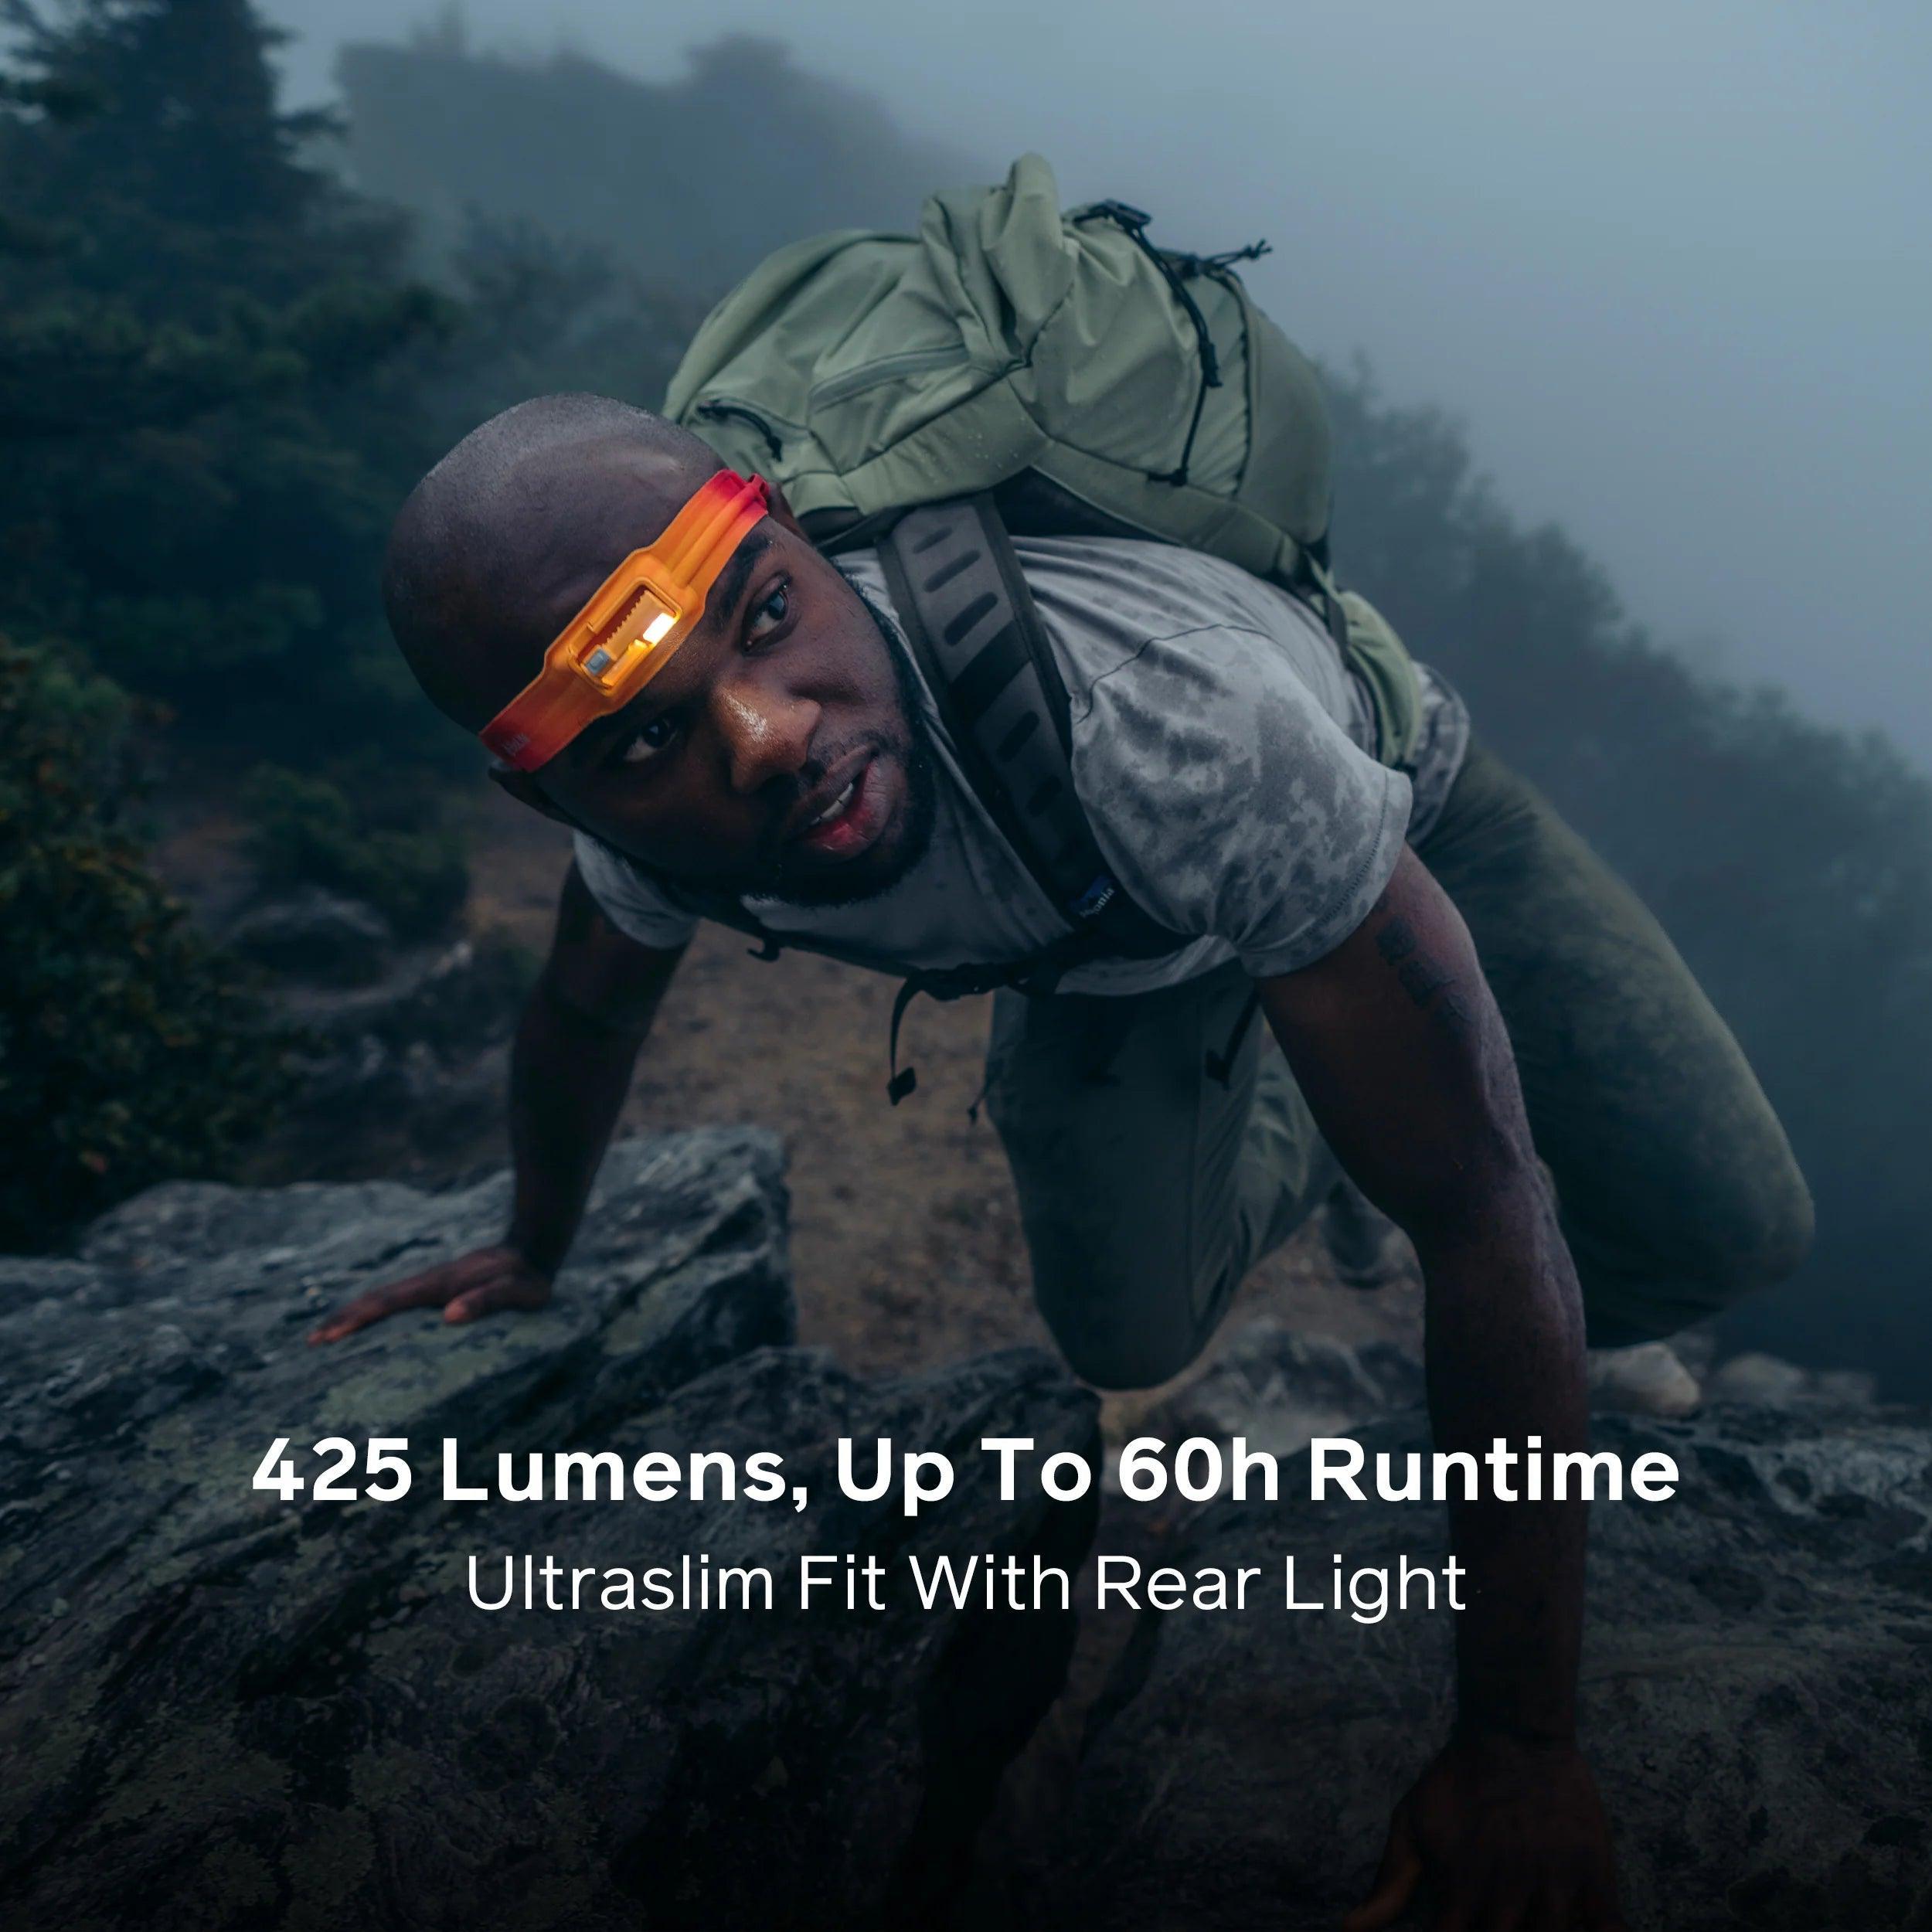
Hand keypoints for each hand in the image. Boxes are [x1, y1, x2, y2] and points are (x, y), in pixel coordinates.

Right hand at [307, 1244, 552, 1342]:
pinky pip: (396, 1301)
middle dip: (344, 1319)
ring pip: (383, 1299)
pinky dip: (374, 1312)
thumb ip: (486, 1301)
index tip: (329, 1336)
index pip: (388, 1303)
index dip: (357, 1319)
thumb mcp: (514, 1292)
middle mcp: (428, 1283)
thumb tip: (448, 1316)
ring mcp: (431, 1284)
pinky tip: (367, 1325)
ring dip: (354, 1314)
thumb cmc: (526, 1277)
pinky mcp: (437, 1289)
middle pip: (376, 1300)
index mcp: (438, 1286)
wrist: (534, 1248)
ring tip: (327, 1334)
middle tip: (311, 1342)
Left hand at [1344, 1735, 1624, 1930]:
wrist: (1513, 1730)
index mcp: (1461, 1888)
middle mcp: (1507, 1893)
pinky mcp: (1593, 1872)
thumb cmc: (1457, 1781)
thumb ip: (1388, 1883)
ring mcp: (1553, 1883)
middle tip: (1495, 1927)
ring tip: (1533, 1930)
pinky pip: (1610, 1926)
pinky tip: (1592, 1931)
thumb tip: (1349, 1929)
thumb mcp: (1412, 1823)